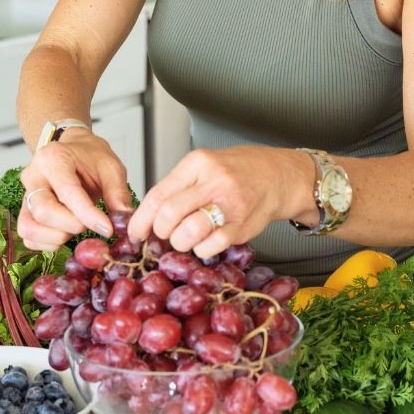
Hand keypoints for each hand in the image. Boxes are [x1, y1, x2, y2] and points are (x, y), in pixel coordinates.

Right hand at [17, 129, 133, 250]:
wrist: (74, 151)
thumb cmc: (90, 158)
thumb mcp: (111, 167)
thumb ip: (117, 192)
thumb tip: (124, 219)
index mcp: (53, 158)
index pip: (68, 192)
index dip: (88, 215)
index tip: (107, 229)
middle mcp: (33, 176)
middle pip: (43, 211)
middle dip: (71, 226)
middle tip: (92, 224)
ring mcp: (25, 195)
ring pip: (30, 227)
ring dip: (57, 237)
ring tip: (78, 227)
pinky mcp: (23, 212)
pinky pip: (28, 236)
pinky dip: (47, 243)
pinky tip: (66, 234)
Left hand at [128, 146, 311, 257]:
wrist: (277, 176)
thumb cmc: (236, 172)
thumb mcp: (204, 167)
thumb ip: (178, 187)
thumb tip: (146, 216)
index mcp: (198, 164)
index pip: (158, 194)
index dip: (141, 219)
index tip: (135, 233)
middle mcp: (214, 181)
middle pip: (169, 215)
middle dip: (160, 232)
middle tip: (164, 235)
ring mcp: (229, 204)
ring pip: (188, 233)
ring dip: (179, 243)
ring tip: (185, 239)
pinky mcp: (241, 225)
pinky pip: (210, 246)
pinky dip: (201, 250)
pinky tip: (205, 242)